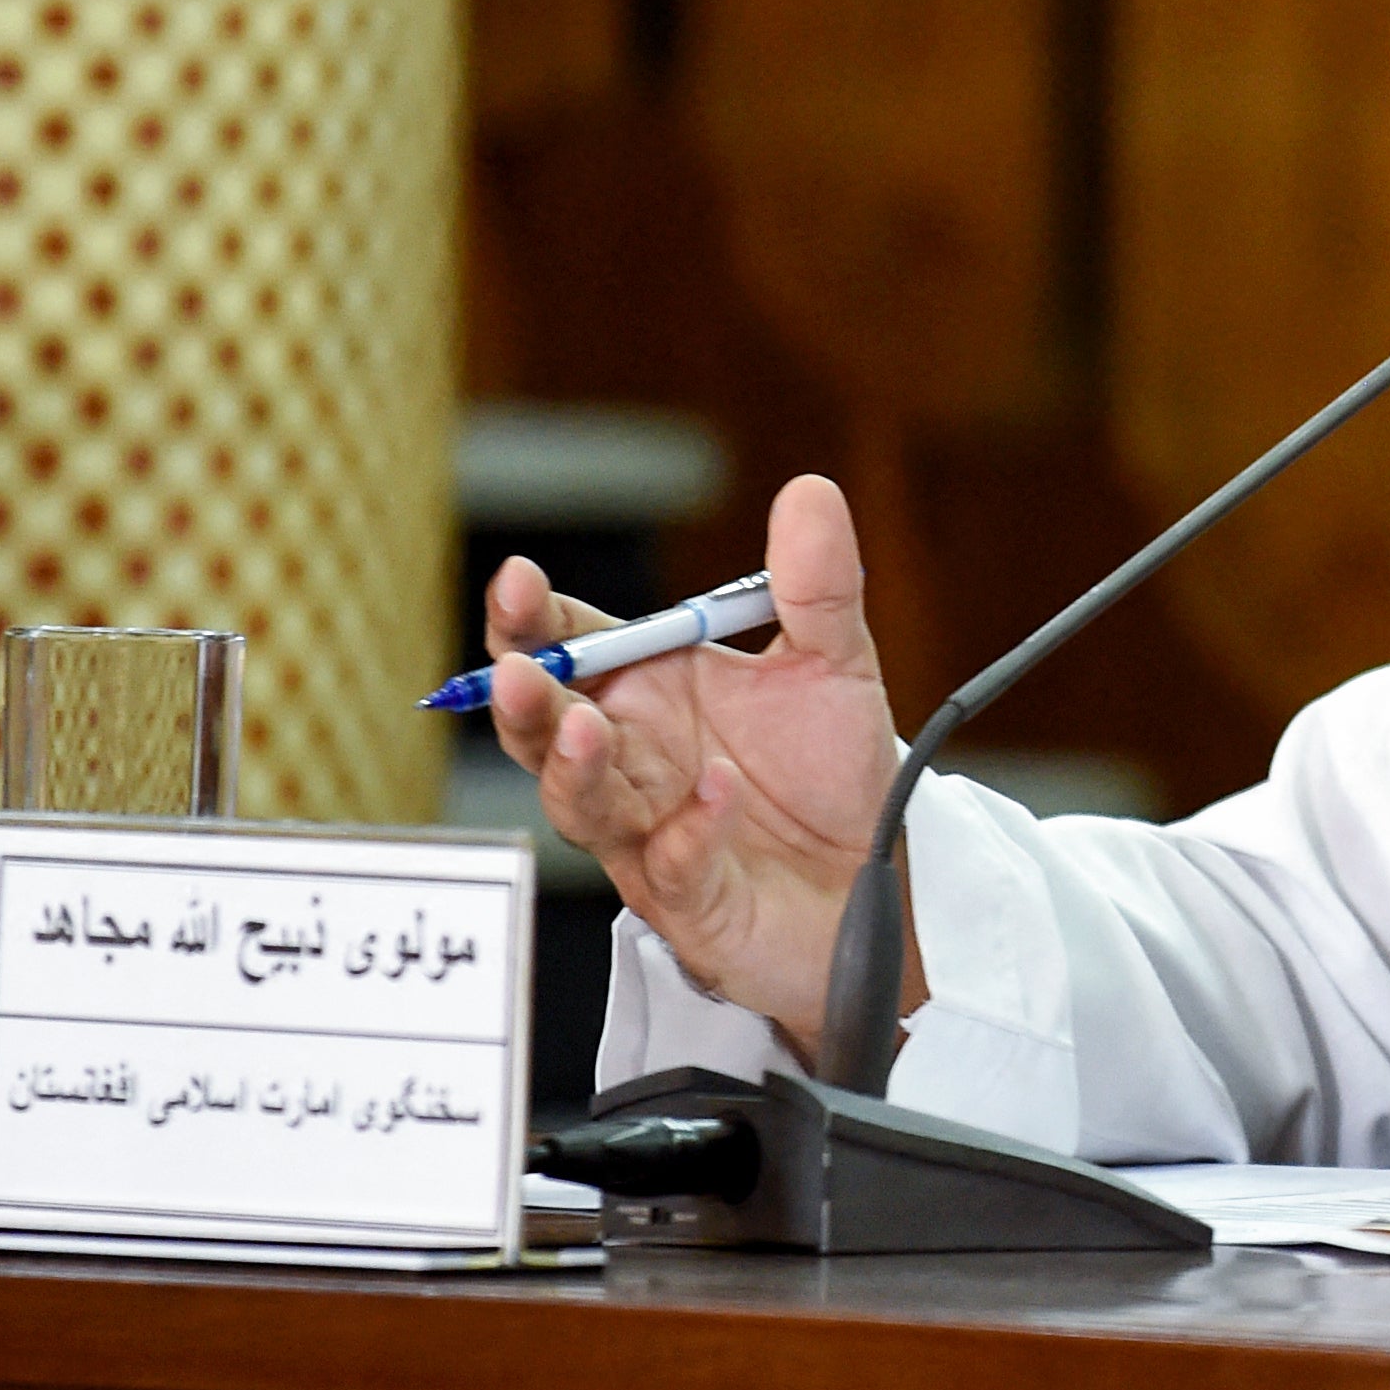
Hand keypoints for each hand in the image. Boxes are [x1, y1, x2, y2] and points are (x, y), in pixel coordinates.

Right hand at [487, 472, 913, 1063]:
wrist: (871, 875)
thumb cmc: (826, 771)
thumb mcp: (833, 665)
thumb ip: (816, 586)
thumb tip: (811, 491)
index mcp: (647, 690)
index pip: (566, 644)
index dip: (532, 617)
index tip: (518, 582)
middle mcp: (631, 759)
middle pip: (546, 729)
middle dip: (524, 700)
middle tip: (518, 671)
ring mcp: (648, 832)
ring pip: (582, 804)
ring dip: (577, 768)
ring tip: (586, 726)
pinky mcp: (691, 898)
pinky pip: (673, 865)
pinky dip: (690, 828)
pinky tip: (719, 791)